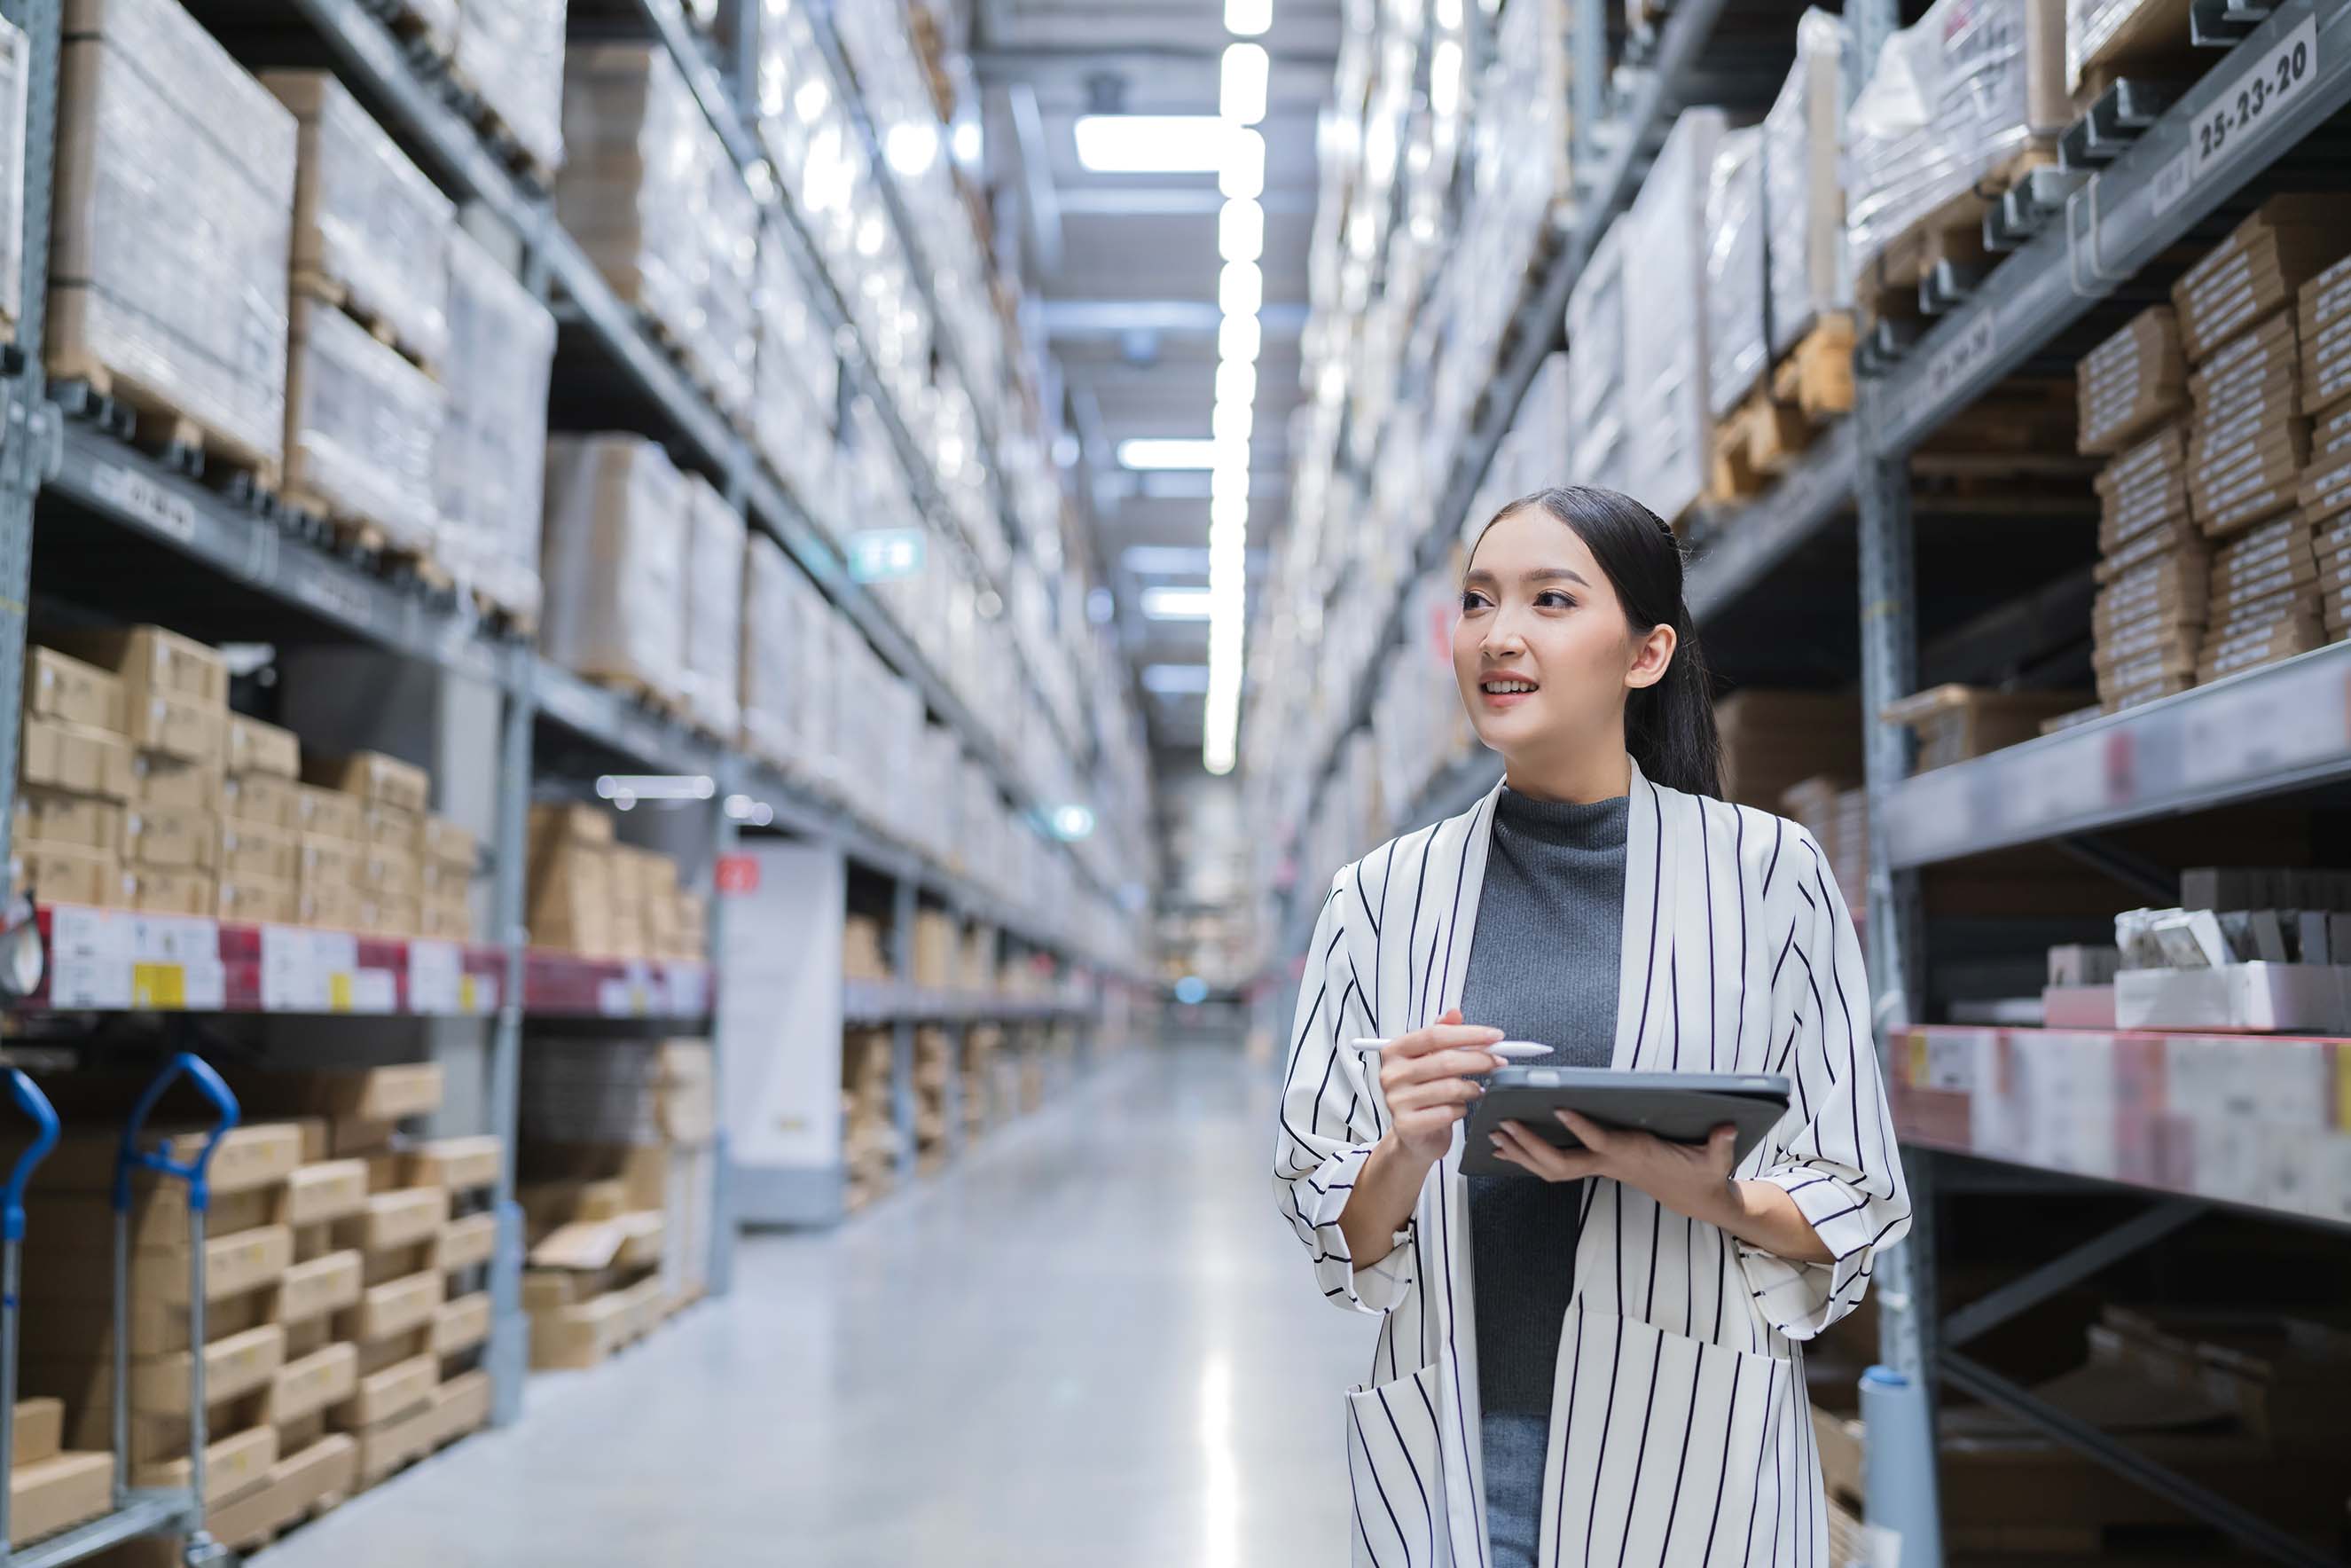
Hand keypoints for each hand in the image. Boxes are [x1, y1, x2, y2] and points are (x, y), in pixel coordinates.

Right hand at [1376, 1009, 1505, 1167]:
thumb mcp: (1430, 1060)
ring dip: (1472, 1088)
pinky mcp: (1407, 1125)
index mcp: (1395, 1052)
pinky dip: (1461, 1109)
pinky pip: (1447, 1112)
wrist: (1413, 1135)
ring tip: (1477, 1089)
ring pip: (1450, 1088)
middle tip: (1497, 1061)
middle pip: (1445, 1060)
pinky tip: (1460, 1108)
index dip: (1468, 1034)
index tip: (1494, 1036)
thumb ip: (1442, 1035)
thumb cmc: (1423, 1094)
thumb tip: (1454, 1014)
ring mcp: (1397, 1101)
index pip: (1435, 1035)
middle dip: (1479, 1059)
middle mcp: (1391, 1074)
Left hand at [1490, 1109, 1739, 1227]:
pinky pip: (1556, 1165)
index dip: (1580, 1127)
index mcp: (1634, 1155)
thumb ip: (1719, 1145)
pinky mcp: (1597, 1166)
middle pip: (1561, 1162)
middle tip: (1502, 1125)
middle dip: (1530, 1145)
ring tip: (1492, 1134)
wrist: (1698, 1198)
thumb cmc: (1703, 1173)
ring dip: (1522, 1152)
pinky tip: (1508, 1145)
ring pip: (1552, 1167)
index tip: (1559, 1107)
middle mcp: (1610, 1163)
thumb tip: (1728, 1126)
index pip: (1601, 1142)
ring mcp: (1601, 1167)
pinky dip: (1530, 1155)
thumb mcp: (1717, 1161)